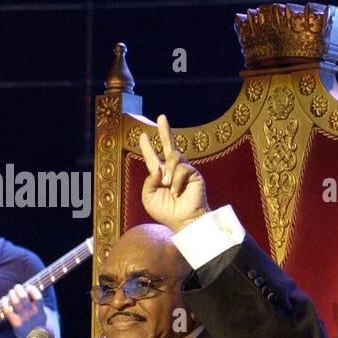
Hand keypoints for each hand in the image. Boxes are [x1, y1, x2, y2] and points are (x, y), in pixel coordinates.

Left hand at [0, 283, 43, 330]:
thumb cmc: (41, 329)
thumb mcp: (45, 317)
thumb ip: (40, 307)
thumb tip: (33, 295)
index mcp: (41, 312)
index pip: (37, 297)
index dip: (32, 289)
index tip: (29, 287)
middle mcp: (32, 314)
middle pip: (23, 297)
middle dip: (19, 289)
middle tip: (17, 287)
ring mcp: (23, 319)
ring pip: (15, 302)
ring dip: (12, 294)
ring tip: (11, 292)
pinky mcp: (15, 323)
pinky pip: (7, 310)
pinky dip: (4, 303)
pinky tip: (4, 299)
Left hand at [138, 114, 209, 232]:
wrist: (184, 221)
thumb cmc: (166, 212)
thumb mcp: (149, 197)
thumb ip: (149, 181)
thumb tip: (158, 169)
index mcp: (160, 175)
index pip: (153, 158)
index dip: (147, 147)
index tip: (143, 136)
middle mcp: (172, 170)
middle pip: (169, 145)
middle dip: (165, 131)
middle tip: (161, 117)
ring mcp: (184, 171)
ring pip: (174, 156)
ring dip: (169, 172)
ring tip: (168, 186)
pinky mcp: (194, 174)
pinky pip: (183, 168)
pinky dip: (177, 181)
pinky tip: (177, 191)